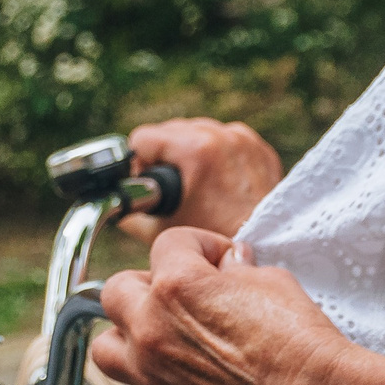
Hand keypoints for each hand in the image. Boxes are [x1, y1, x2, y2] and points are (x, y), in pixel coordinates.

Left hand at [92, 227, 354, 384]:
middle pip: (116, 292)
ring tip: (156, 341)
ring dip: (126, 341)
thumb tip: (230, 263)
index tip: (216, 258)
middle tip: (177, 297)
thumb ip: (238, 270)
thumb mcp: (272, 282)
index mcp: (177, 283)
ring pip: (104, 349)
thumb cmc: (299, 341)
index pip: (168, 244)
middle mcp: (151, 327)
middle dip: (146, 287)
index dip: (197, 246)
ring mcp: (151, 375)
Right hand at [116, 117, 283, 241]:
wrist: (266, 254)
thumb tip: (118, 200)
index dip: (136, 163)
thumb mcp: (159, 229)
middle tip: (167, 188)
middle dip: (162, 156)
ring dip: (187, 151)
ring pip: (196, 131)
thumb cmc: (212, 244)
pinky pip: (223, 139)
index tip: (143, 184)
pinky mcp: (258, 147)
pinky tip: (213, 181)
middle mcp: (221, 136)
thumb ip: (129, 209)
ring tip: (191, 184)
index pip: (143, 138)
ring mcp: (243, 139)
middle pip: (169, 130)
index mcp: (196, 149)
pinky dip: (213, 154)